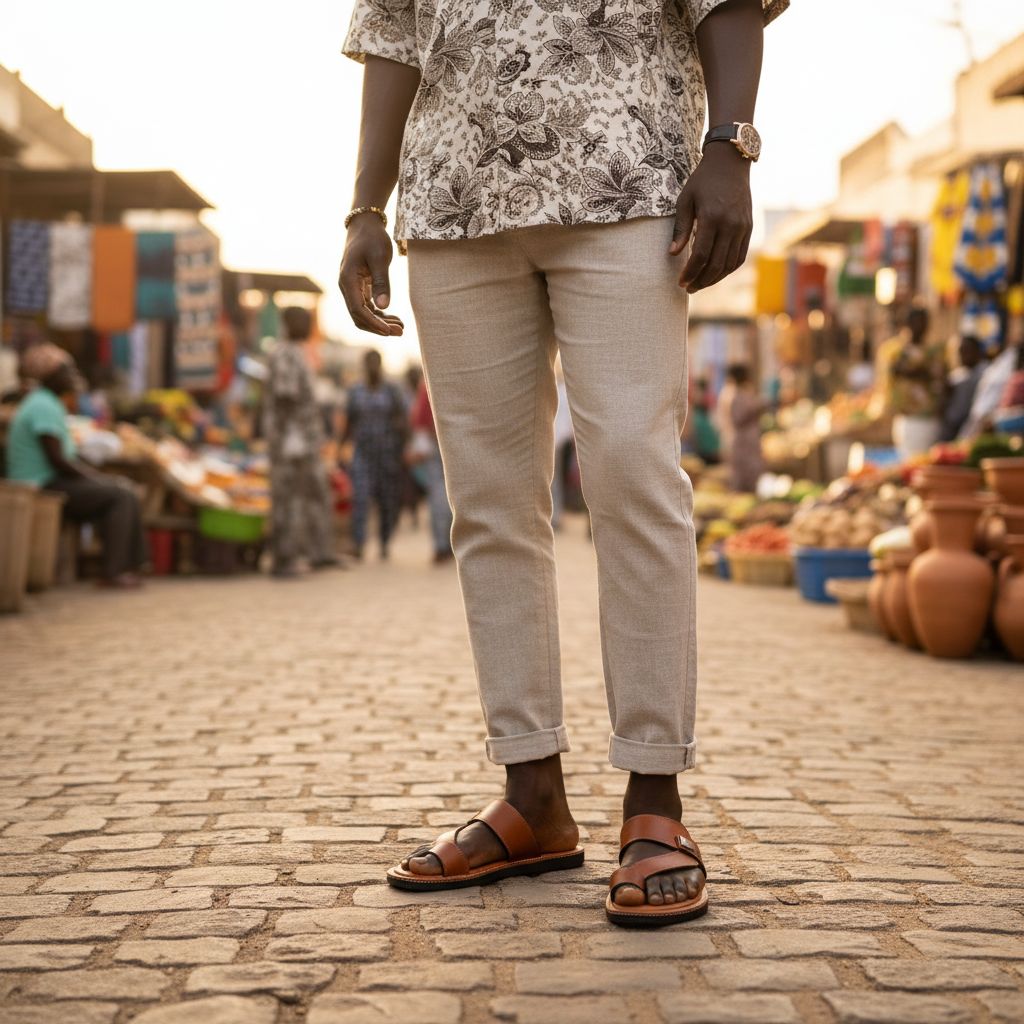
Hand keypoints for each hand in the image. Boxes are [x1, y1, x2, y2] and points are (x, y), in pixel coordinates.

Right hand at [338, 216, 405, 336]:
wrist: (365, 225)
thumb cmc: (372, 238)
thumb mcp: (380, 258)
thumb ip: (381, 282)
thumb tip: (383, 307)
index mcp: (347, 280)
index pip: (358, 310)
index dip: (374, 324)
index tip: (390, 331)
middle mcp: (346, 287)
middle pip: (359, 317)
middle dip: (378, 327)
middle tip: (401, 332)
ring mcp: (351, 288)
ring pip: (363, 314)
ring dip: (381, 323)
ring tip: (401, 328)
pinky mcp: (359, 288)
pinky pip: (367, 307)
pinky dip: (380, 315)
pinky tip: (395, 318)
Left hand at [669, 145, 752, 292]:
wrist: (730, 163)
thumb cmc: (702, 181)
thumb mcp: (685, 200)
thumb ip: (680, 228)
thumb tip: (673, 254)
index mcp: (712, 218)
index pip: (701, 255)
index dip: (690, 272)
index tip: (680, 282)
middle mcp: (730, 225)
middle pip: (716, 264)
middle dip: (701, 281)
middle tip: (688, 288)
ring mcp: (742, 227)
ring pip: (729, 264)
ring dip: (714, 279)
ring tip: (699, 284)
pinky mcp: (748, 228)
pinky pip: (739, 256)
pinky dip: (728, 269)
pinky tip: (715, 273)